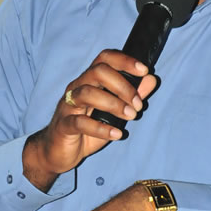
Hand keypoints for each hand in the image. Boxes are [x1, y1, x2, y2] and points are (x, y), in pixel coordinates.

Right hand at [22, 50, 156, 190]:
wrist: (59, 151)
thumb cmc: (87, 129)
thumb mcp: (114, 112)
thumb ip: (132, 95)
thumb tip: (151, 79)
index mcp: (89, 81)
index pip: (105, 59)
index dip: (124, 60)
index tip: (144, 70)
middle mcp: (77, 88)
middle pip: (97, 72)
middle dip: (123, 86)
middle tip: (138, 105)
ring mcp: (68, 106)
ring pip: (87, 93)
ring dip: (114, 104)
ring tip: (131, 116)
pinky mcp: (63, 125)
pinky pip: (79, 122)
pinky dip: (100, 128)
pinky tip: (116, 134)